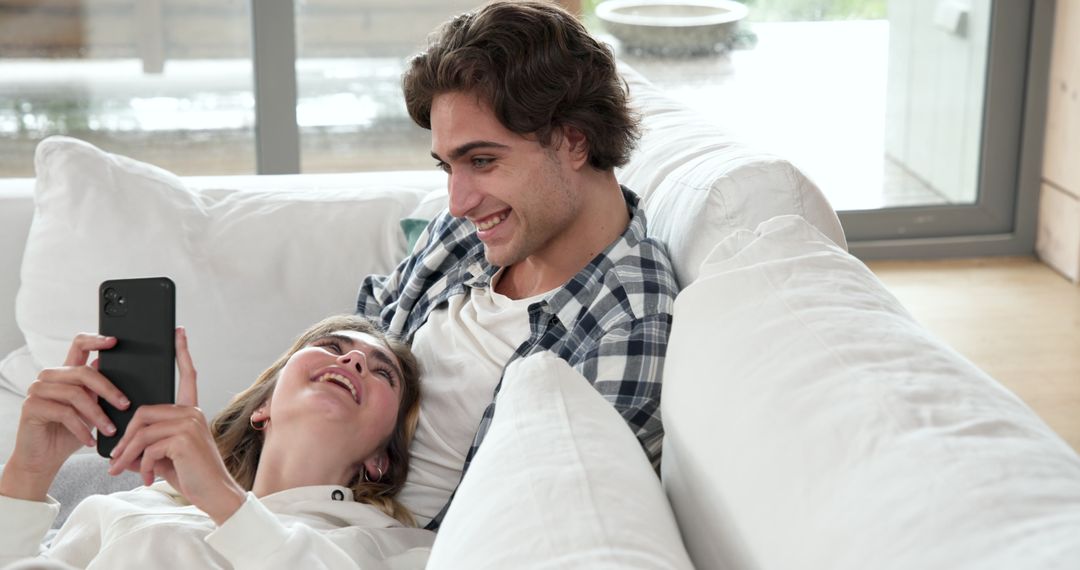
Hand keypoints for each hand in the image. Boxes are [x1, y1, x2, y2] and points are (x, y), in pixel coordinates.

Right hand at [0, 334, 128, 500]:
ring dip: (97, 415)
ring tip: (110, 431)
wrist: (43, 459)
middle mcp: (50, 377)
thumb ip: (100, 391)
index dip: (96, 340)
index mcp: (66, 372)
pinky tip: (90, 441)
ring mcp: (38, 390)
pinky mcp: (31, 407)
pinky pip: (64, 413)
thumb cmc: (70, 433)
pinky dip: (81, 429)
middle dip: (109, 390)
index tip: (115, 341)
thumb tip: (121, 371)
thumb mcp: (92, 410)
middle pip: (83, 372)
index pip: (79, 345)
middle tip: (125, 406)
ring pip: (75, 394)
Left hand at [108, 327, 245, 524]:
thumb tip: (119, 447)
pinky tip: (146, 477)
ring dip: (127, 454)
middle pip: (142, 411)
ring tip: (121, 471)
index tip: (178, 331)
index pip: (187, 375)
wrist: (214, 494)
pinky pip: (148, 446)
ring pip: (141, 430)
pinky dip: (140, 465)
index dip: (181, 352)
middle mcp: (192, 411)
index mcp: (191, 411)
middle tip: (114, 461)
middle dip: (124, 439)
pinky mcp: (184, 438)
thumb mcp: (165, 455)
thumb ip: (147, 442)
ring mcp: (189, 422)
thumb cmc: (191, 474)